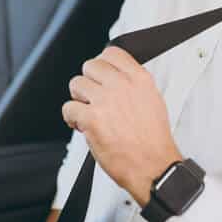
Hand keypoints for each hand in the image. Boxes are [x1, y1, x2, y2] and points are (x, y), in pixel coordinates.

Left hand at [63, 47, 182, 205]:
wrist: (153, 168)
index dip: (102, 65)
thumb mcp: (153, 101)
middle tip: (92, 98)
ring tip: (88, 113)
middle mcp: (122, 86)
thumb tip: (115, 78)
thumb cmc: (153, 142)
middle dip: (89, 82)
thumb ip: (133, 85)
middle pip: (90, 66)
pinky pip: (68, 108)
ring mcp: (105, 101)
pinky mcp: (91, 119)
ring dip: (79, 99)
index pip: (112, 53)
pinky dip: (71, 118)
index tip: (100, 77)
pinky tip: (81, 126)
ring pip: (76, 84)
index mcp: (140, 79)